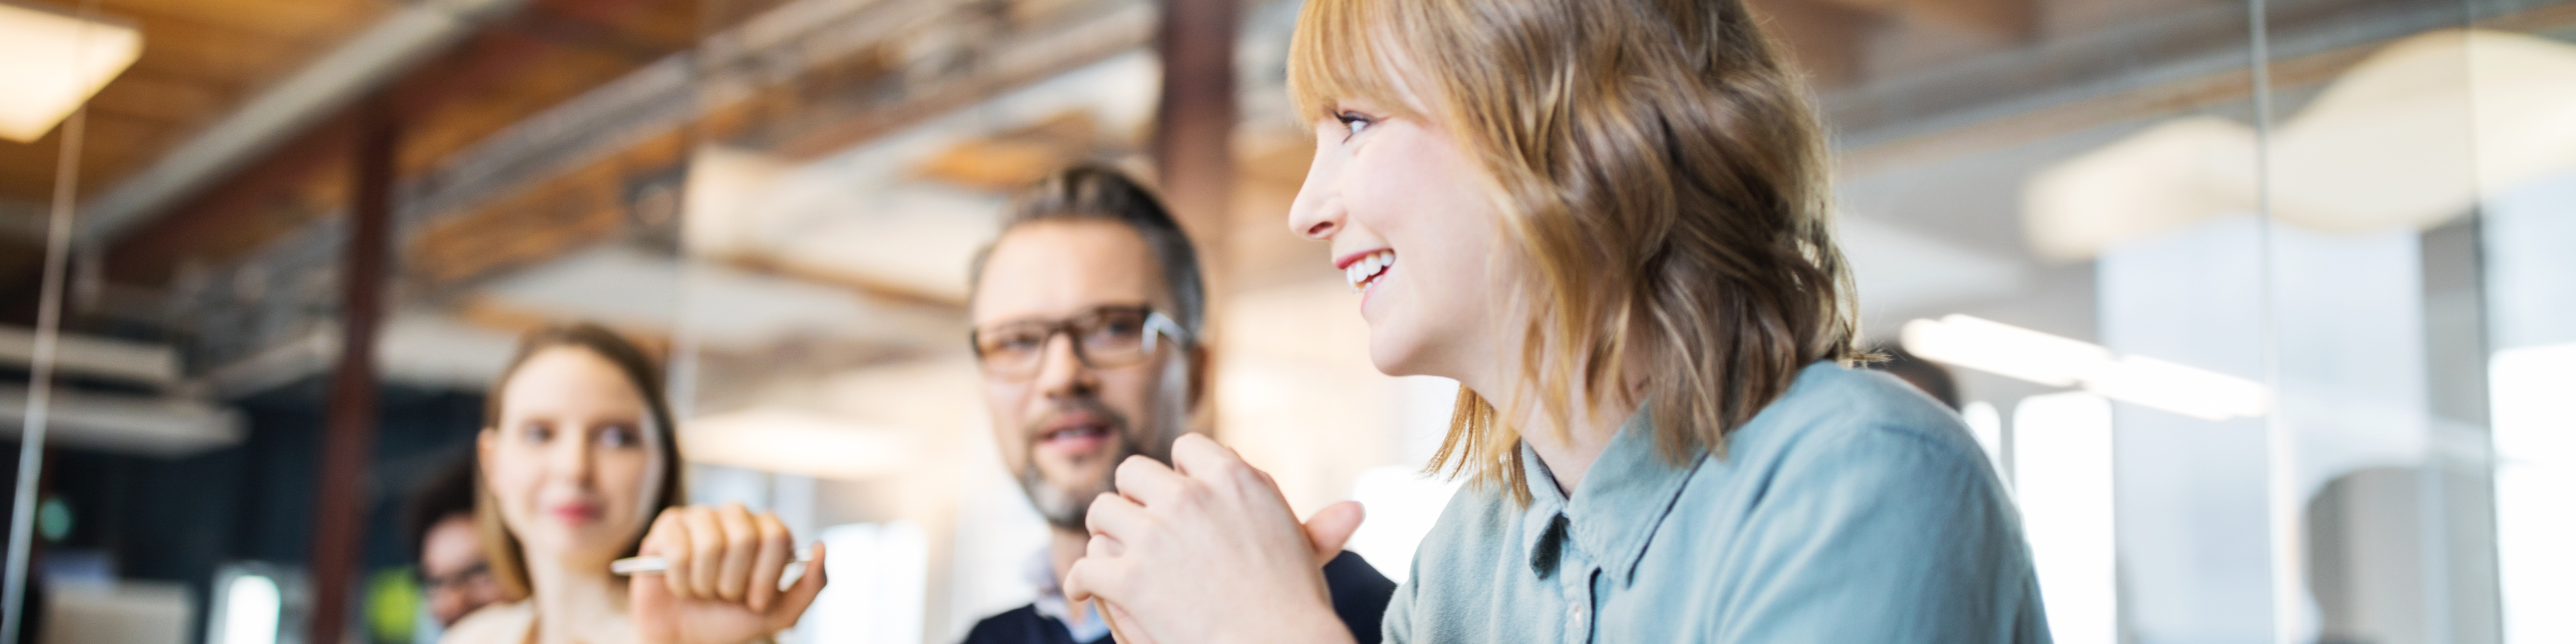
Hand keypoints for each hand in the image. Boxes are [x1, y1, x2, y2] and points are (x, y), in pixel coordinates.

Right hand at [632, 503, 828, 643]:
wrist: (685, 638)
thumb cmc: (732, 621)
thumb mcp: (780, 613)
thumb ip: (811, 585)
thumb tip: (821, 545)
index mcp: (767, 531)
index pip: (776, 536)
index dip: (766, 575)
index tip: (755, 601)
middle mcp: (736, 516)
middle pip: (745, 537)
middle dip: (734, 581)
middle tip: (726, 596)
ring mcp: (701, 517)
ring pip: (710, 544)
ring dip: (706, 583)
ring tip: (702, 591)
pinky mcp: (668, 525)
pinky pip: (677, 549)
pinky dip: (680, 581)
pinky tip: (679, 585)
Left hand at [1063, 434, 1364, 643]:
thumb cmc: (1297, 609)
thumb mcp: (1306, 556)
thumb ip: (1318, 528)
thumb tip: (1355, 511)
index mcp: (1235, 479)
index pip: (1187, 449)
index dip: (1179, 474)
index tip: (1178, 497)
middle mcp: (1192, 496)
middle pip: (1134, 472)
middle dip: (1133, 500)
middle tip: (1136, 527)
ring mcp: (1156, 535)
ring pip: (1102, 512)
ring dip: (1104, 536)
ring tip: (1110, 556)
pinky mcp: (1129, 577)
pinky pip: (1086, 565)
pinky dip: (1082, 582)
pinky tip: (1086, 593)